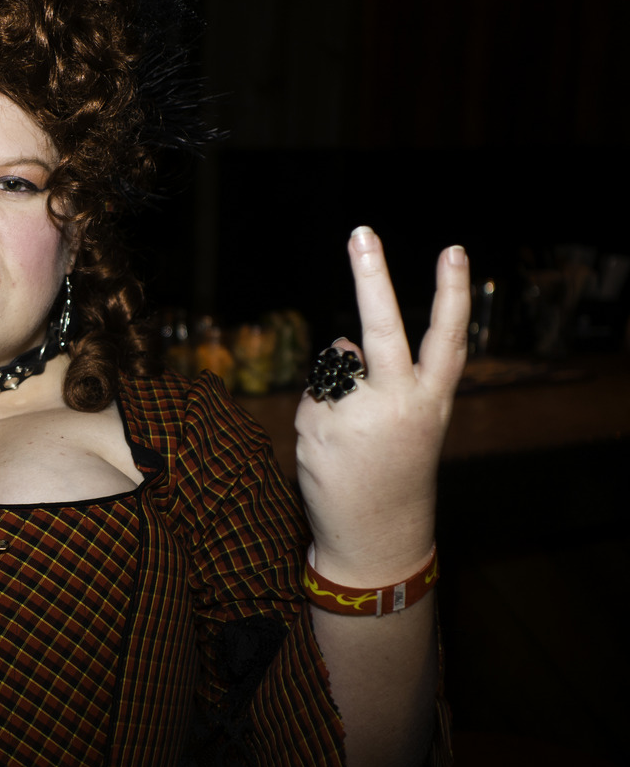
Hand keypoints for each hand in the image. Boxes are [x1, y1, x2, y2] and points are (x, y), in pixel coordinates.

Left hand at [294, 226, 469, 584]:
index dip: (452, 294)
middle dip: (371, 277)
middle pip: (381, 328)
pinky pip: (313, 395)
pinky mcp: (318, 427)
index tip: (453, 251)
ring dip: (337, 386)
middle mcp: (397, 402)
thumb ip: (385, 378)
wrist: (378, 534)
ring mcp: (355, 415)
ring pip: (334, 364)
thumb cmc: (396, 469)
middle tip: (361, 233)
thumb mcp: (412, 422)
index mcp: (431, 399)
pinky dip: (318, 412)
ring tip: (353, 434)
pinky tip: (332, 448)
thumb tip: (341, 346)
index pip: (447, 338)